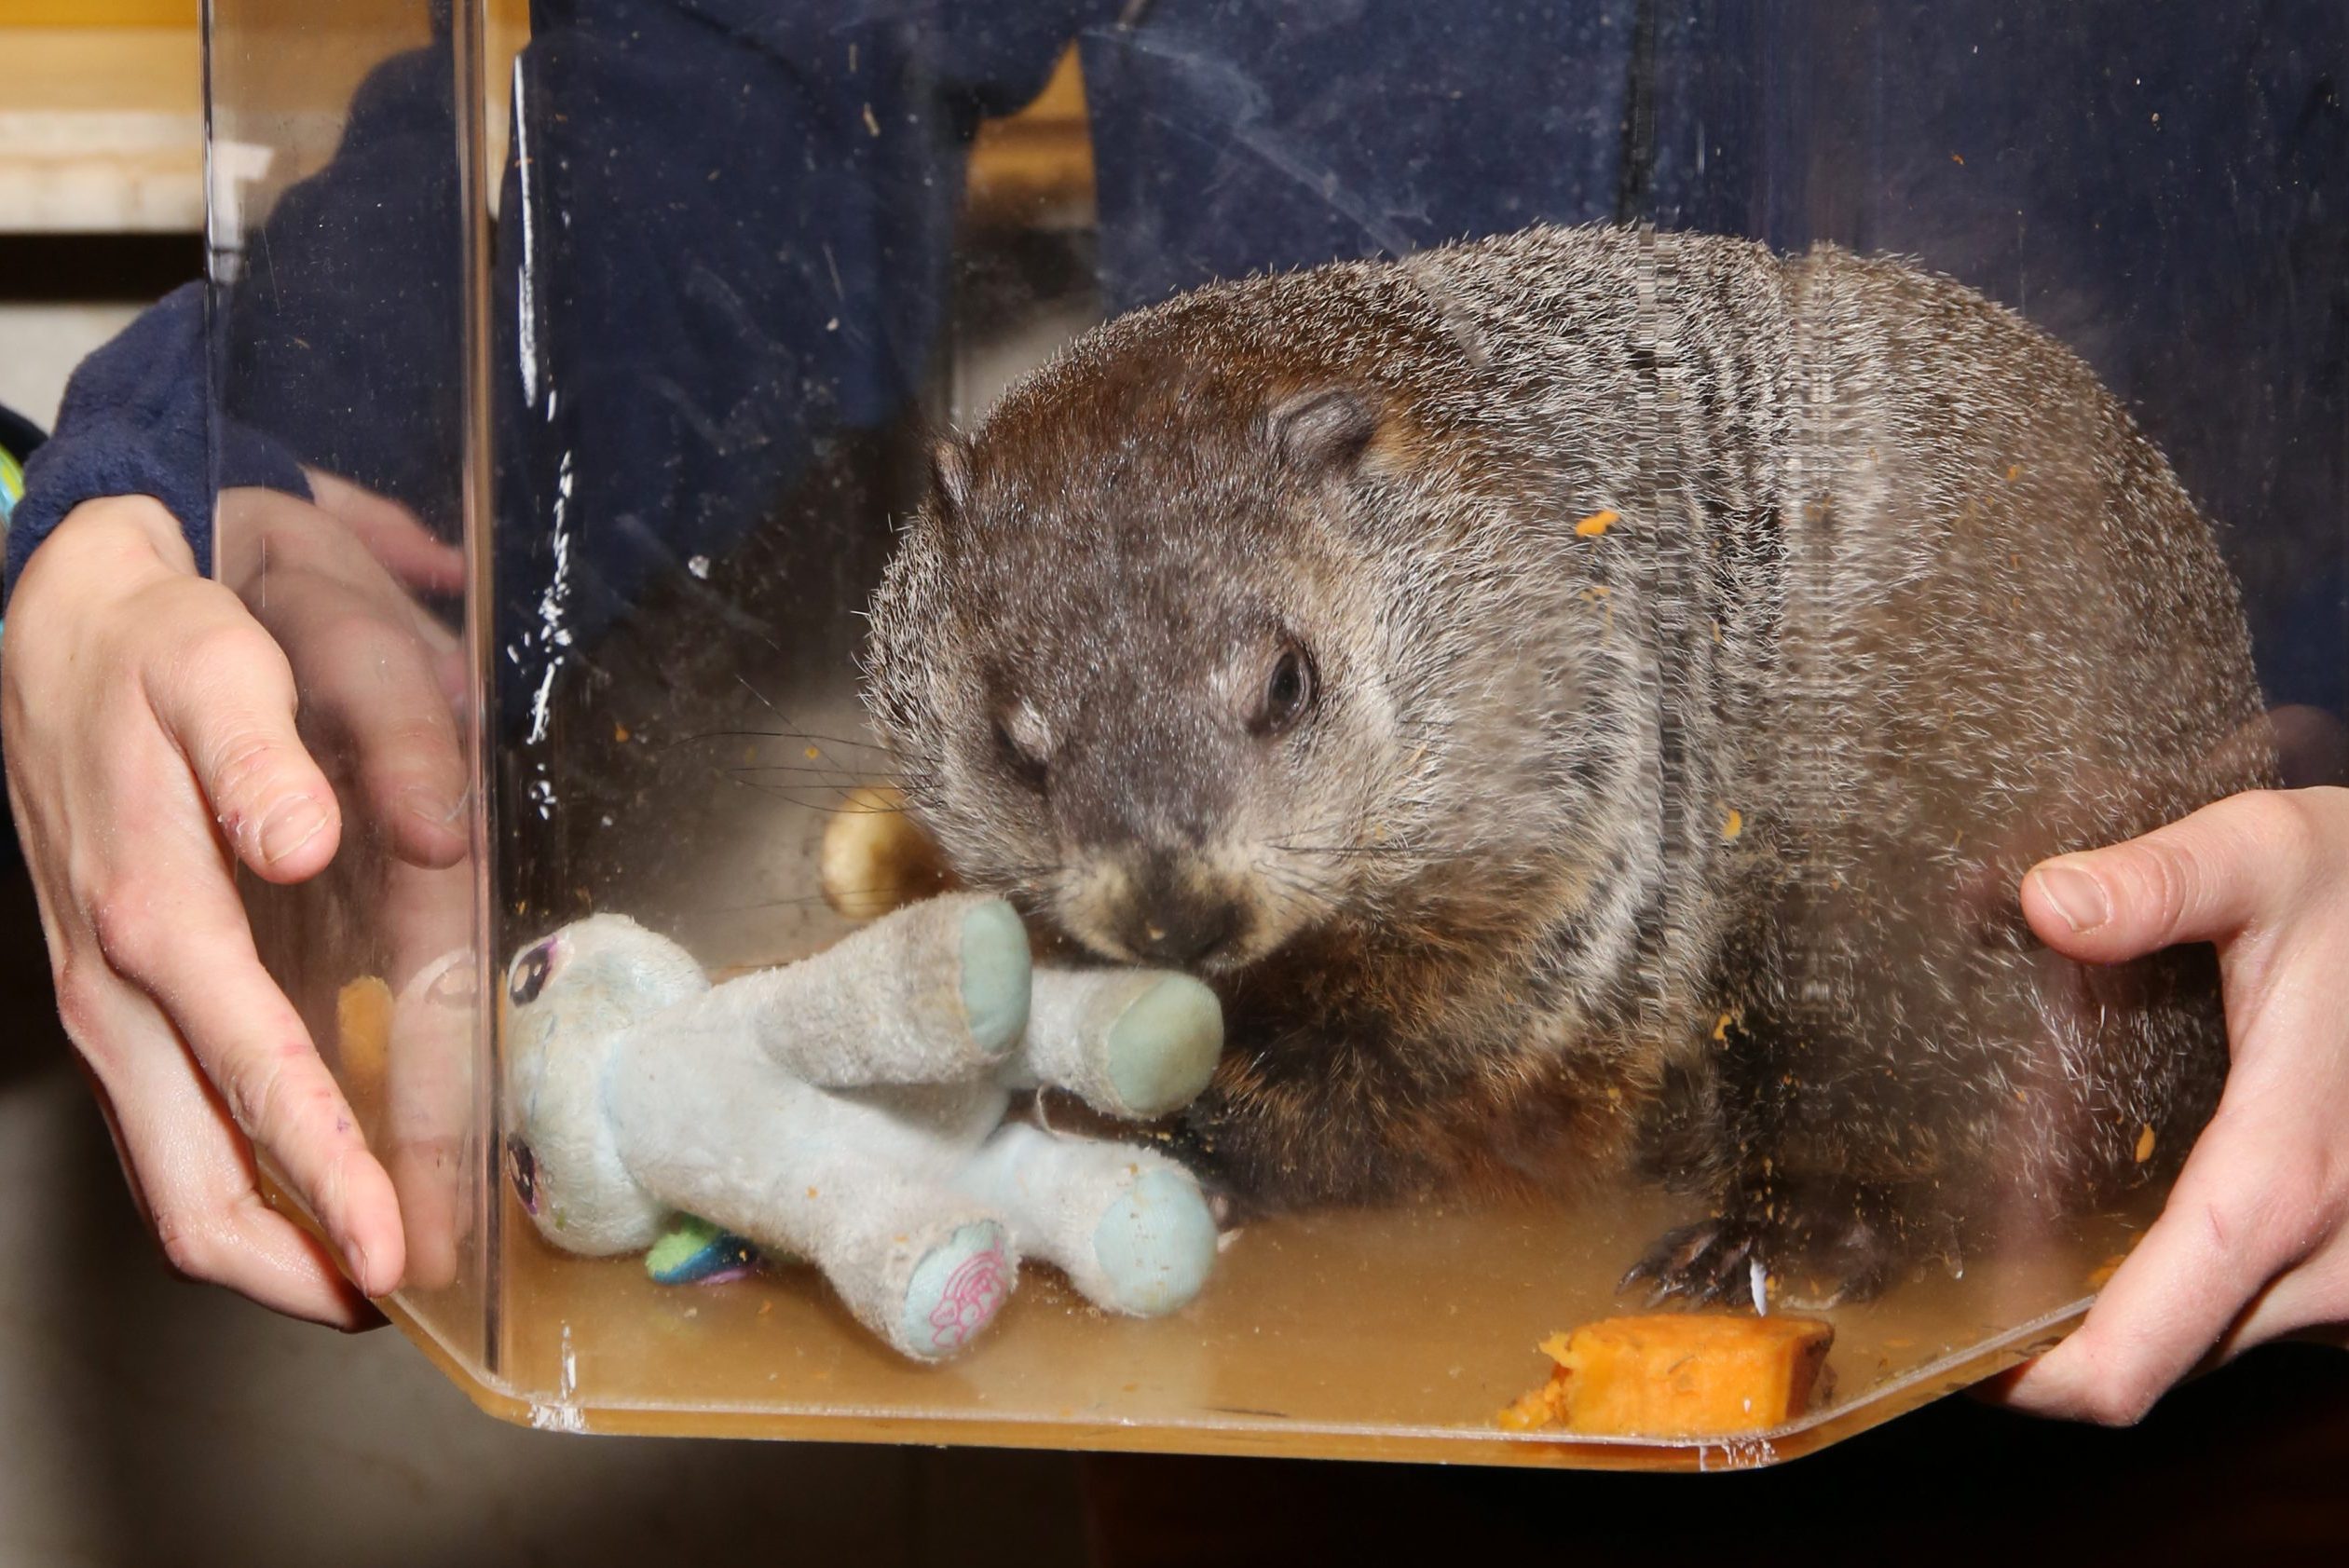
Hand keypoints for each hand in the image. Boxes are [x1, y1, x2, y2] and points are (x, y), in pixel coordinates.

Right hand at [2, 485, 461, 1324]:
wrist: (58, 630)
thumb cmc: (157, 653)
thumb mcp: (220, 670)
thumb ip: (264, 758)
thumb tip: (305, 840)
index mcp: (156, 922)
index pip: (252, 1086)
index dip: (326, 1181)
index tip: (391, 1252)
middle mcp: (119, 990)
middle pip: (191, 1191)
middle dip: (292, 1265)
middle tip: (397, 1300)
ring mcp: (109, 1009)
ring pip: (174, 1182)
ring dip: (267, 1247)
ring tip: (368, 1280)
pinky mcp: (117, 1006)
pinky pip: (171, 1137)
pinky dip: (242, 1189)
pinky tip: (314, 1199)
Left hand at [1993, 785, 2348, 1421]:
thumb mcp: (2266, 856)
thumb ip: (2159, 882)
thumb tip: (2047, 900)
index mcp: (2281, 1187)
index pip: (2129, 1363)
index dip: (2029, 1383)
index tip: (1948, 1351)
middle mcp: (2332, 1262)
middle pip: (2155, 1364)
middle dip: (2057, 1340)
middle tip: (1961, 1276)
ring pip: (2207, 1341)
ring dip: (2125, 1309)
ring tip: (2027, 1239)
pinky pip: (2252, 1310)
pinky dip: (2185, 1286)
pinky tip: (2124, 1216)